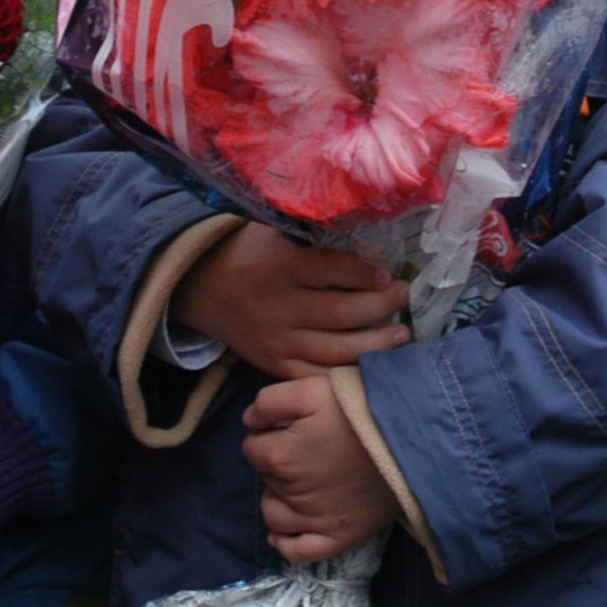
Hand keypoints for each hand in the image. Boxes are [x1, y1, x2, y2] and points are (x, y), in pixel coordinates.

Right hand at [174, 224, 409, 379]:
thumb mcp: (275, 233)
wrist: (201, 288)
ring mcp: (275, 341)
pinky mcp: (272, 365)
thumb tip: (368, 231)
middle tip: (405, 297)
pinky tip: (373, 366)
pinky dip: (345, 373)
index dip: (363, 273)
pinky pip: (314, 375)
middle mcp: (277, 307)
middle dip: (378, 307)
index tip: (390, 273)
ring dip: (372, 345)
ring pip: (331, 350)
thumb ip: (313, 236)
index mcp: (279, 267)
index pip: (328, 270)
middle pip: (337, 313)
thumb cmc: (249, 253)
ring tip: (402, 336)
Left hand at [243, 376, 397, 563]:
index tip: (296, 423)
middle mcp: (291, 493)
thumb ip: (271, 401)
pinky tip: (287, 530)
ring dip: (279, 497)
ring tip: (305, 478)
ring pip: (274, 513)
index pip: (253, 446)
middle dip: (279, 460)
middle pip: (265, 477)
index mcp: (280, 456)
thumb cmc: (364, 407)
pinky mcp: (338, 537)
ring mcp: (314, 520)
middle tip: (311, 443)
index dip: (270, 432)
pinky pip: (298, 551)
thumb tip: (249, 422)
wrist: (415, 434)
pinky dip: (287, 542)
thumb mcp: (314, 387)